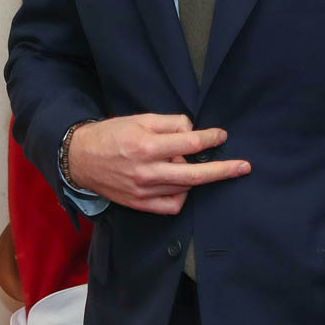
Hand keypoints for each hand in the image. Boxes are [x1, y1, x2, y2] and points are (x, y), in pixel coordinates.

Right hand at [68, 113, 250, 214]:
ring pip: (185, 188)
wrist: (81, 159)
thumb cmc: (111, 135)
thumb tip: (192, 132)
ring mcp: (144, 191)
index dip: (210, 138)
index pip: (189, 143)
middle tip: (244, 167)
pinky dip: (183, 195)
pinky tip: (181, 184)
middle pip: (195, 174)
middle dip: (223, 170)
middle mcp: (147, 171)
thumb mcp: (140, 119)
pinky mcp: (140, 204)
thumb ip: (170, 124)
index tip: (222, 136)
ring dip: (195, 177)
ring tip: (187, 164)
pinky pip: (172, 206)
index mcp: (146, 146)